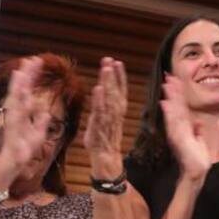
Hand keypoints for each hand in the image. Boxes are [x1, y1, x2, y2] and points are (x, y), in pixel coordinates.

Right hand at [0, 58, 47, 182]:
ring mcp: (12, 118)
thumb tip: (46, 112)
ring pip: (16, 97)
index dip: (32, 78)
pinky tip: (17, 91)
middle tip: (33, 60)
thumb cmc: (22, 151)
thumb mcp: (37, 135)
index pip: (29, 92)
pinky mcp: (11, 126)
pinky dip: (15, 99)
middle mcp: (17, 113)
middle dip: (27, 75)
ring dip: (19, 83)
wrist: (12, 165)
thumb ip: (41, 123)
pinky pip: (14, 110)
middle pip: (22, 90)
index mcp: (24, 113)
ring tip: (23, 69)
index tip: (37, 63)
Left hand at [83, 57, 127, 176]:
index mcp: (117, 111)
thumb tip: (97, 94)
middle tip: (109, 59)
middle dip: (113, 74)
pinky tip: (99, 87)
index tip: (117, 62)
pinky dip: (100, 99)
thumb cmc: (102, 141)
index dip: (119, 76)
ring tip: (106, 67)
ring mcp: (109, 119)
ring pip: (110, 97)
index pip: (120, 89)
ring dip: (108, 81)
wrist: (106, 159)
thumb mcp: (101, 120)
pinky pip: (101, 111)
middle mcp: (116, 113)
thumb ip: (100, 108)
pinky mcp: (101, 126)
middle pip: (116, 90)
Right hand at [160, 74, 211, 179]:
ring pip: (173, 111)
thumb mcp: (199, 140)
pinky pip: (172, 122)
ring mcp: (176, 132)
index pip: (181, 107)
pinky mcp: (177, 138)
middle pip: (175, 105)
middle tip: (168, 76)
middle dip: (172, 90)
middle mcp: (177, 128)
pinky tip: (165, 102)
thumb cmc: (197, 158)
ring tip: (167, 84)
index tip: (175, 80)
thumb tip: (198, 123)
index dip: (178, 94)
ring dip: (170, 97)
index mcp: (183, 127)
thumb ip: (197, 130)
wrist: (197, 171)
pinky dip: (168, 112)